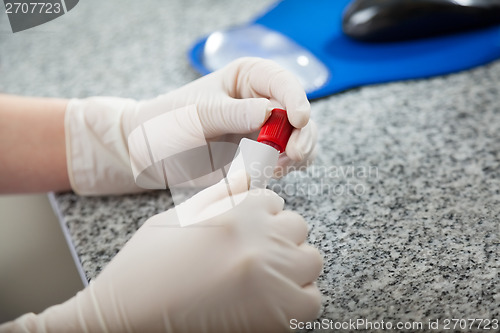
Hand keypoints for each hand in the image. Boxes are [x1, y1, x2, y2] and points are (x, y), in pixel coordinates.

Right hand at [2, 174, 322, 332]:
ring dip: (292, 268)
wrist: (127, 317)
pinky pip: (311, 303)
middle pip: (297, 228)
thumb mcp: (179, 217)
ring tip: (262, 280)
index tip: (245, 233)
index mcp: (238, 212)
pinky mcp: (277, 317)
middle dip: (278, 239)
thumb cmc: (147, 265)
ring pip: (310, 261)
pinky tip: (267, 304)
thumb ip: (220, 195)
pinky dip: (296, 303)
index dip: (258, 218)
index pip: (273, 202)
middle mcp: (261, 241)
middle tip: (252, 258)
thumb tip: (247, 174)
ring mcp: (273, 279)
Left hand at [65, 57, 316, 194]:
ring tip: (281, 166)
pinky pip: (284, 161)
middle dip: (302, 133)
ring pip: (298, 139)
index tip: (299, 118)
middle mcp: (260, 101)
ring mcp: (263, 130)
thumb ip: (233, 113)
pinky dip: (285, 168)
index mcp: (246, 79)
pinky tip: (271, 173)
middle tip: (295, 153)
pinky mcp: (259, 156)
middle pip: (298, 113)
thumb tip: (271, 113)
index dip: (296, 99)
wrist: (150, 155)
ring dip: (299, 153)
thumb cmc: (168, 123)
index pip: (281, 82)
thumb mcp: (197, 114)